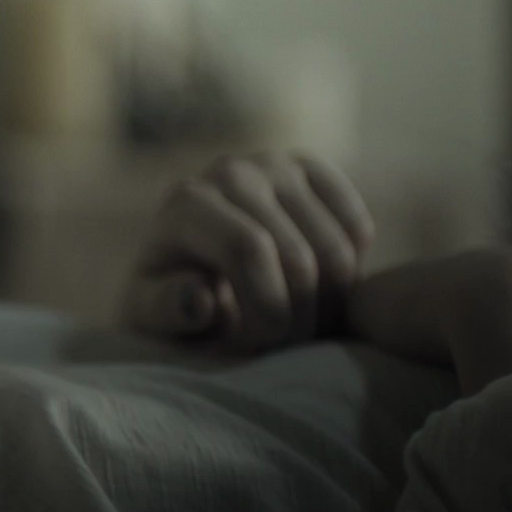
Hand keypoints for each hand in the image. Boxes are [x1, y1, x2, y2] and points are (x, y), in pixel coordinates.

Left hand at [118, 151, 375, 351]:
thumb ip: (170, 309)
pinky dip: (354, 270)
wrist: (191, 261)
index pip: (248, 250)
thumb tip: (199, 298)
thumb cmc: (171, 298)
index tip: (263, 346)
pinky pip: (357, 227)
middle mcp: (232, 172)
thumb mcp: (154, 315)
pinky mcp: (313, 171)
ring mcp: (277, 165)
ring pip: (336, 247)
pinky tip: (322, 291)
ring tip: (305, 327)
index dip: (267, 309)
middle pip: (297, 255)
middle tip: (290, 347)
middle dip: (302, 318)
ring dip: (332, 304)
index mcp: (186, 202)